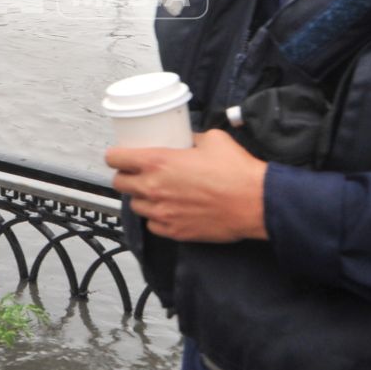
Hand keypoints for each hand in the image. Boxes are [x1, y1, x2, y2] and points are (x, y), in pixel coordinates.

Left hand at [108, 130, 268, 241]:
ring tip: (156, 192)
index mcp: (158, 162)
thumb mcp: (212, 139)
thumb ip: (191, 138)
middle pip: (119, 184)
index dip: (114, 156)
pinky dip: (157, 218)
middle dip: (125, 177)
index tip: (118, 156)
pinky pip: (153, 225)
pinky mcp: (175, 231)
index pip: (115, 159)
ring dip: (141, 198)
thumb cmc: (236, 172)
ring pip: (135, 206)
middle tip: (137, 173)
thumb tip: (186, 139)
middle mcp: (154, 188)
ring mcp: (162, 213)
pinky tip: (168, 210)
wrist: (256, 203)